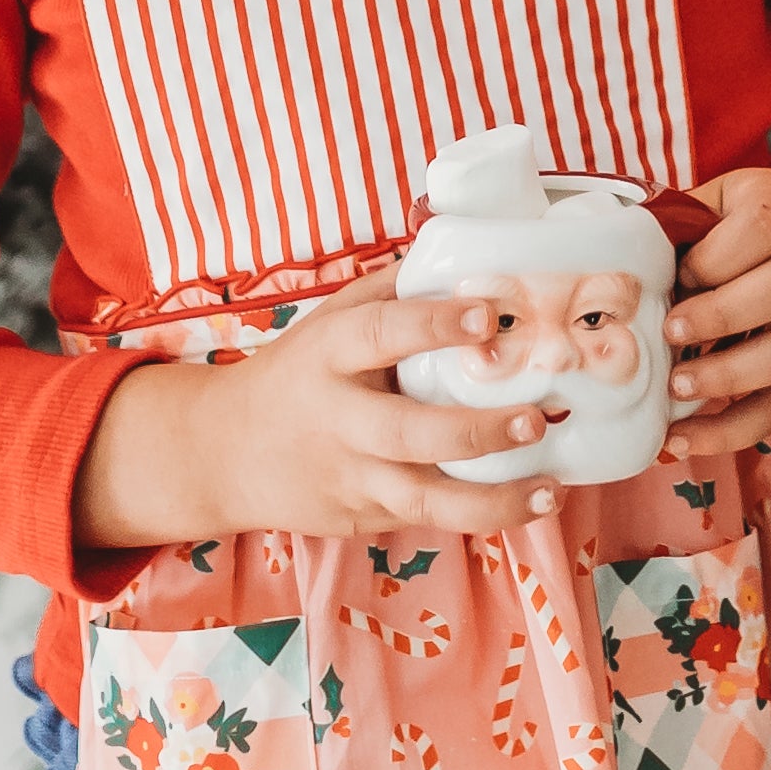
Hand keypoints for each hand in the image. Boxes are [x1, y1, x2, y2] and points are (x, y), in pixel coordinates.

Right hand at [73, 269, 568, 559]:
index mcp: (329, 354)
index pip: (382, 334)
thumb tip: (469, 251)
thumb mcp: (329, 319)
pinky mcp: (359, 518)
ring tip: (548, 491)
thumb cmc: (295, 373)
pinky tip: (524, 505)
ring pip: (423, 499)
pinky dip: (476, 515)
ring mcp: (349, 477)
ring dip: (492, 501)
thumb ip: (393, 290)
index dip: (435, 324)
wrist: (222, 453)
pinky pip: (423, 518)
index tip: (489, 315)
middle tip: (534, 418)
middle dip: (477, 431)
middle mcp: (338, 419)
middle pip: (410, 433)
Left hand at [663, 168, 770, 463]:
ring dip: (730, 376)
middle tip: (672, 334)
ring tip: (677, 388)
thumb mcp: (722, 204)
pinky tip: (685, 439)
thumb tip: (619, 262)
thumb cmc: (754, 229)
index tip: (680, 274)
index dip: (716, 256)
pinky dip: (733, 431)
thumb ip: (682, 226)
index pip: (764, 225)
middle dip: (723, 315)